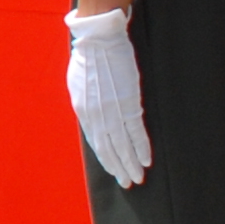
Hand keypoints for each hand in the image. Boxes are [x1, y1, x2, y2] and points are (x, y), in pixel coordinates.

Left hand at [64, 6, 149, 186]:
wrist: (99, 41)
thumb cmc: (88, 57)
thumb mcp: (78, 83)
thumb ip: (85, 102)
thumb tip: (90, 115)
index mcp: (83, 111)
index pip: (96, 142)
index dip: (106, 158)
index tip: (113, 170)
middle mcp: (95, 117)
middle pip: (109, 149)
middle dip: (118, 168)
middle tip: (127, 183)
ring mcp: (112, 112)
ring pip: (122, 146)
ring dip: (131, 164)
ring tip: (138, 178)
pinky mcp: (128, 105)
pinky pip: (136, 133)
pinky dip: (141, 149)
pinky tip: (146, 161)